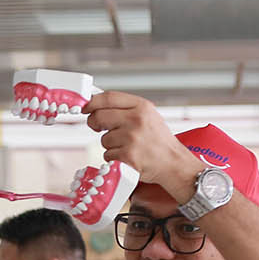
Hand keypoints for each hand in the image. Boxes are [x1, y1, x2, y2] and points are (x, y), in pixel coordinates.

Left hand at [83, 92, 203, 196]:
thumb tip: (97, 106)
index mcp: (142, 107)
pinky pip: (107, 155)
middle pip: (99, 116)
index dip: (92, 102)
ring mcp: (131, 138)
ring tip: (126, 146)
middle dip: (94, 123)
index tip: (86, 107)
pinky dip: (113, 158)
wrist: (173, 162)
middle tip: (97, 127)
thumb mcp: (148, 116)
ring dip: (109, 144)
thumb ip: (126, 109)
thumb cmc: (158, 140)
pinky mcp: (127, 156)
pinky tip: (127, 156)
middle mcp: (136, 120)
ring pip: (103, 139)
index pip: (109, 97)